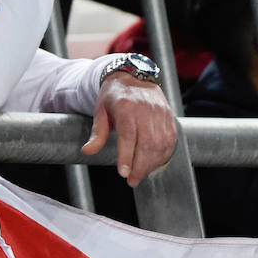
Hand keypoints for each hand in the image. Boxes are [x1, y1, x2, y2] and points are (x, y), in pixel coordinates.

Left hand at [80, 72, 175, 186]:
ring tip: (140, 174)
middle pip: (147, 143)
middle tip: (131, 180)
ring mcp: (160, 113)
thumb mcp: (100, 111)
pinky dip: (163, 156)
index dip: (127, 156)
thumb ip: (97, 133)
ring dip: (152, 164)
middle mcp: (146, 110)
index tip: (123, 173)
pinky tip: (153, 164)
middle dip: (140, 166)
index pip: (128, 135)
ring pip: (161, 144)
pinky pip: (170, 140)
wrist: (134, 76)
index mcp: (126, 107)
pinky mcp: (169, 117)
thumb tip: (87, 151)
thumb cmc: (114, 96)